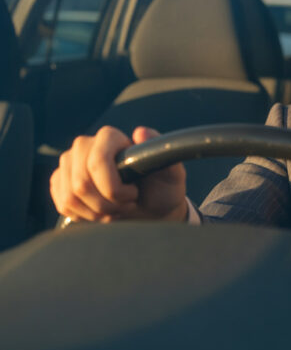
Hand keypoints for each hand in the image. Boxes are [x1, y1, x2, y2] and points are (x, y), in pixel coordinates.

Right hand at [50, 126, 188, 222]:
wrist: (150, 208)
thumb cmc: (162, 189)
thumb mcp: (172, 174)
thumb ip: (163, 152)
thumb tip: (140, 132)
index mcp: (110, 137)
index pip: (97, 163)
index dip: (113, 188)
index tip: (133, 195)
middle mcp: (84, 145)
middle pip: (81, 183)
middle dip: (107, 204)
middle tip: (127, 205)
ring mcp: (68, 163)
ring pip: (71, 197)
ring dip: (97, 212)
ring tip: (117, 209)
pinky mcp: (59, 181)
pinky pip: (63, 204)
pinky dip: (84, 216)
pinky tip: (101, 212)